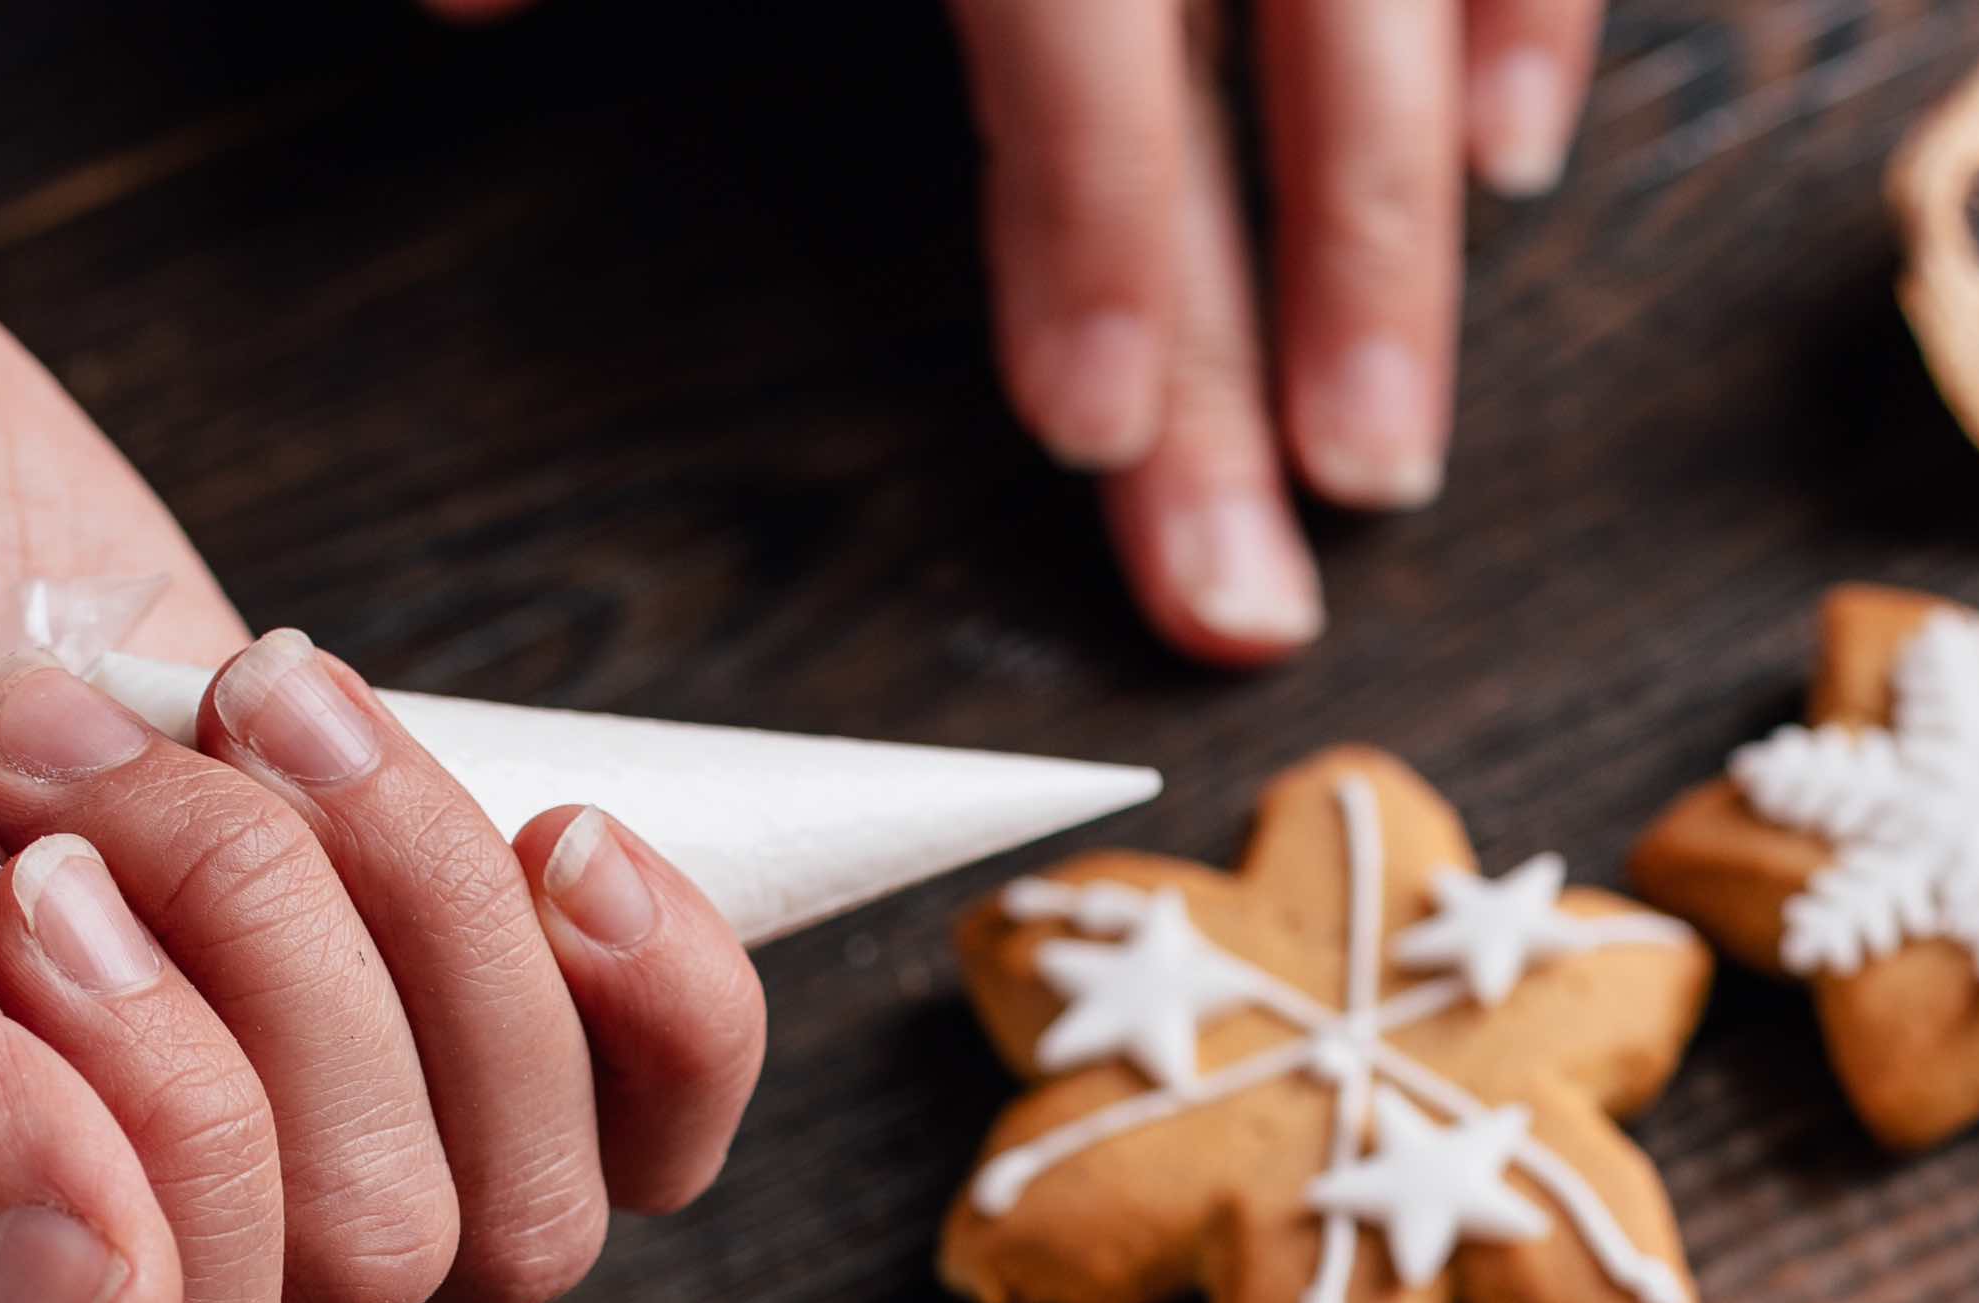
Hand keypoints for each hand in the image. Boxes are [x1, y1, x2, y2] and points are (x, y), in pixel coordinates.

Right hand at [0, 195, 764, 1302]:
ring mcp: (213, 1207)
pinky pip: (635, 1142)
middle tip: (41, 745)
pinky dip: (636, 982)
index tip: (16, 889)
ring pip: (510, 1208)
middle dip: (258, 952)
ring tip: (213, 711)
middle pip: (355, 1277)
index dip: (166, 1153)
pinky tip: (551, 834)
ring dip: (405, 907)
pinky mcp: (364, 1062)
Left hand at [419, 0, 1603, 661]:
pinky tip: (1522, 137)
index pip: (1073, 32)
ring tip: (1392, 435)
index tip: (1096, 436)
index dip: (1100, 237)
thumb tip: (446, 11)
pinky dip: (1533, 6)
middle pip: (1291, 56)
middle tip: (1284, 570)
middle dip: (1305, 324)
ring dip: (1411, 209)